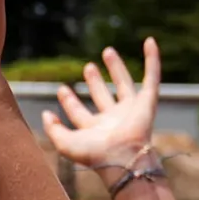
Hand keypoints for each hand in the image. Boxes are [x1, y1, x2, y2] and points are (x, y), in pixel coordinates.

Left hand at [42, 40, 160, 170]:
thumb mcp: (65, 143)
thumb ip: (53, 130)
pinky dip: (153, 60)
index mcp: (94, 130)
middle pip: (103, 96)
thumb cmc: (94, 154)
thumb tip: (46, 114)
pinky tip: (149, 42)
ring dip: (116, 68)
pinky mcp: (148, 102)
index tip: (61, 89)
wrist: (122, 156)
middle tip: (88, 67)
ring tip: (107, 51)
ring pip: (124, 84)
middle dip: (94, 82)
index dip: (69, 100)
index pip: (79, 112)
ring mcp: (131, 111)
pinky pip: (152, 76)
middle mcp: (113, 120)